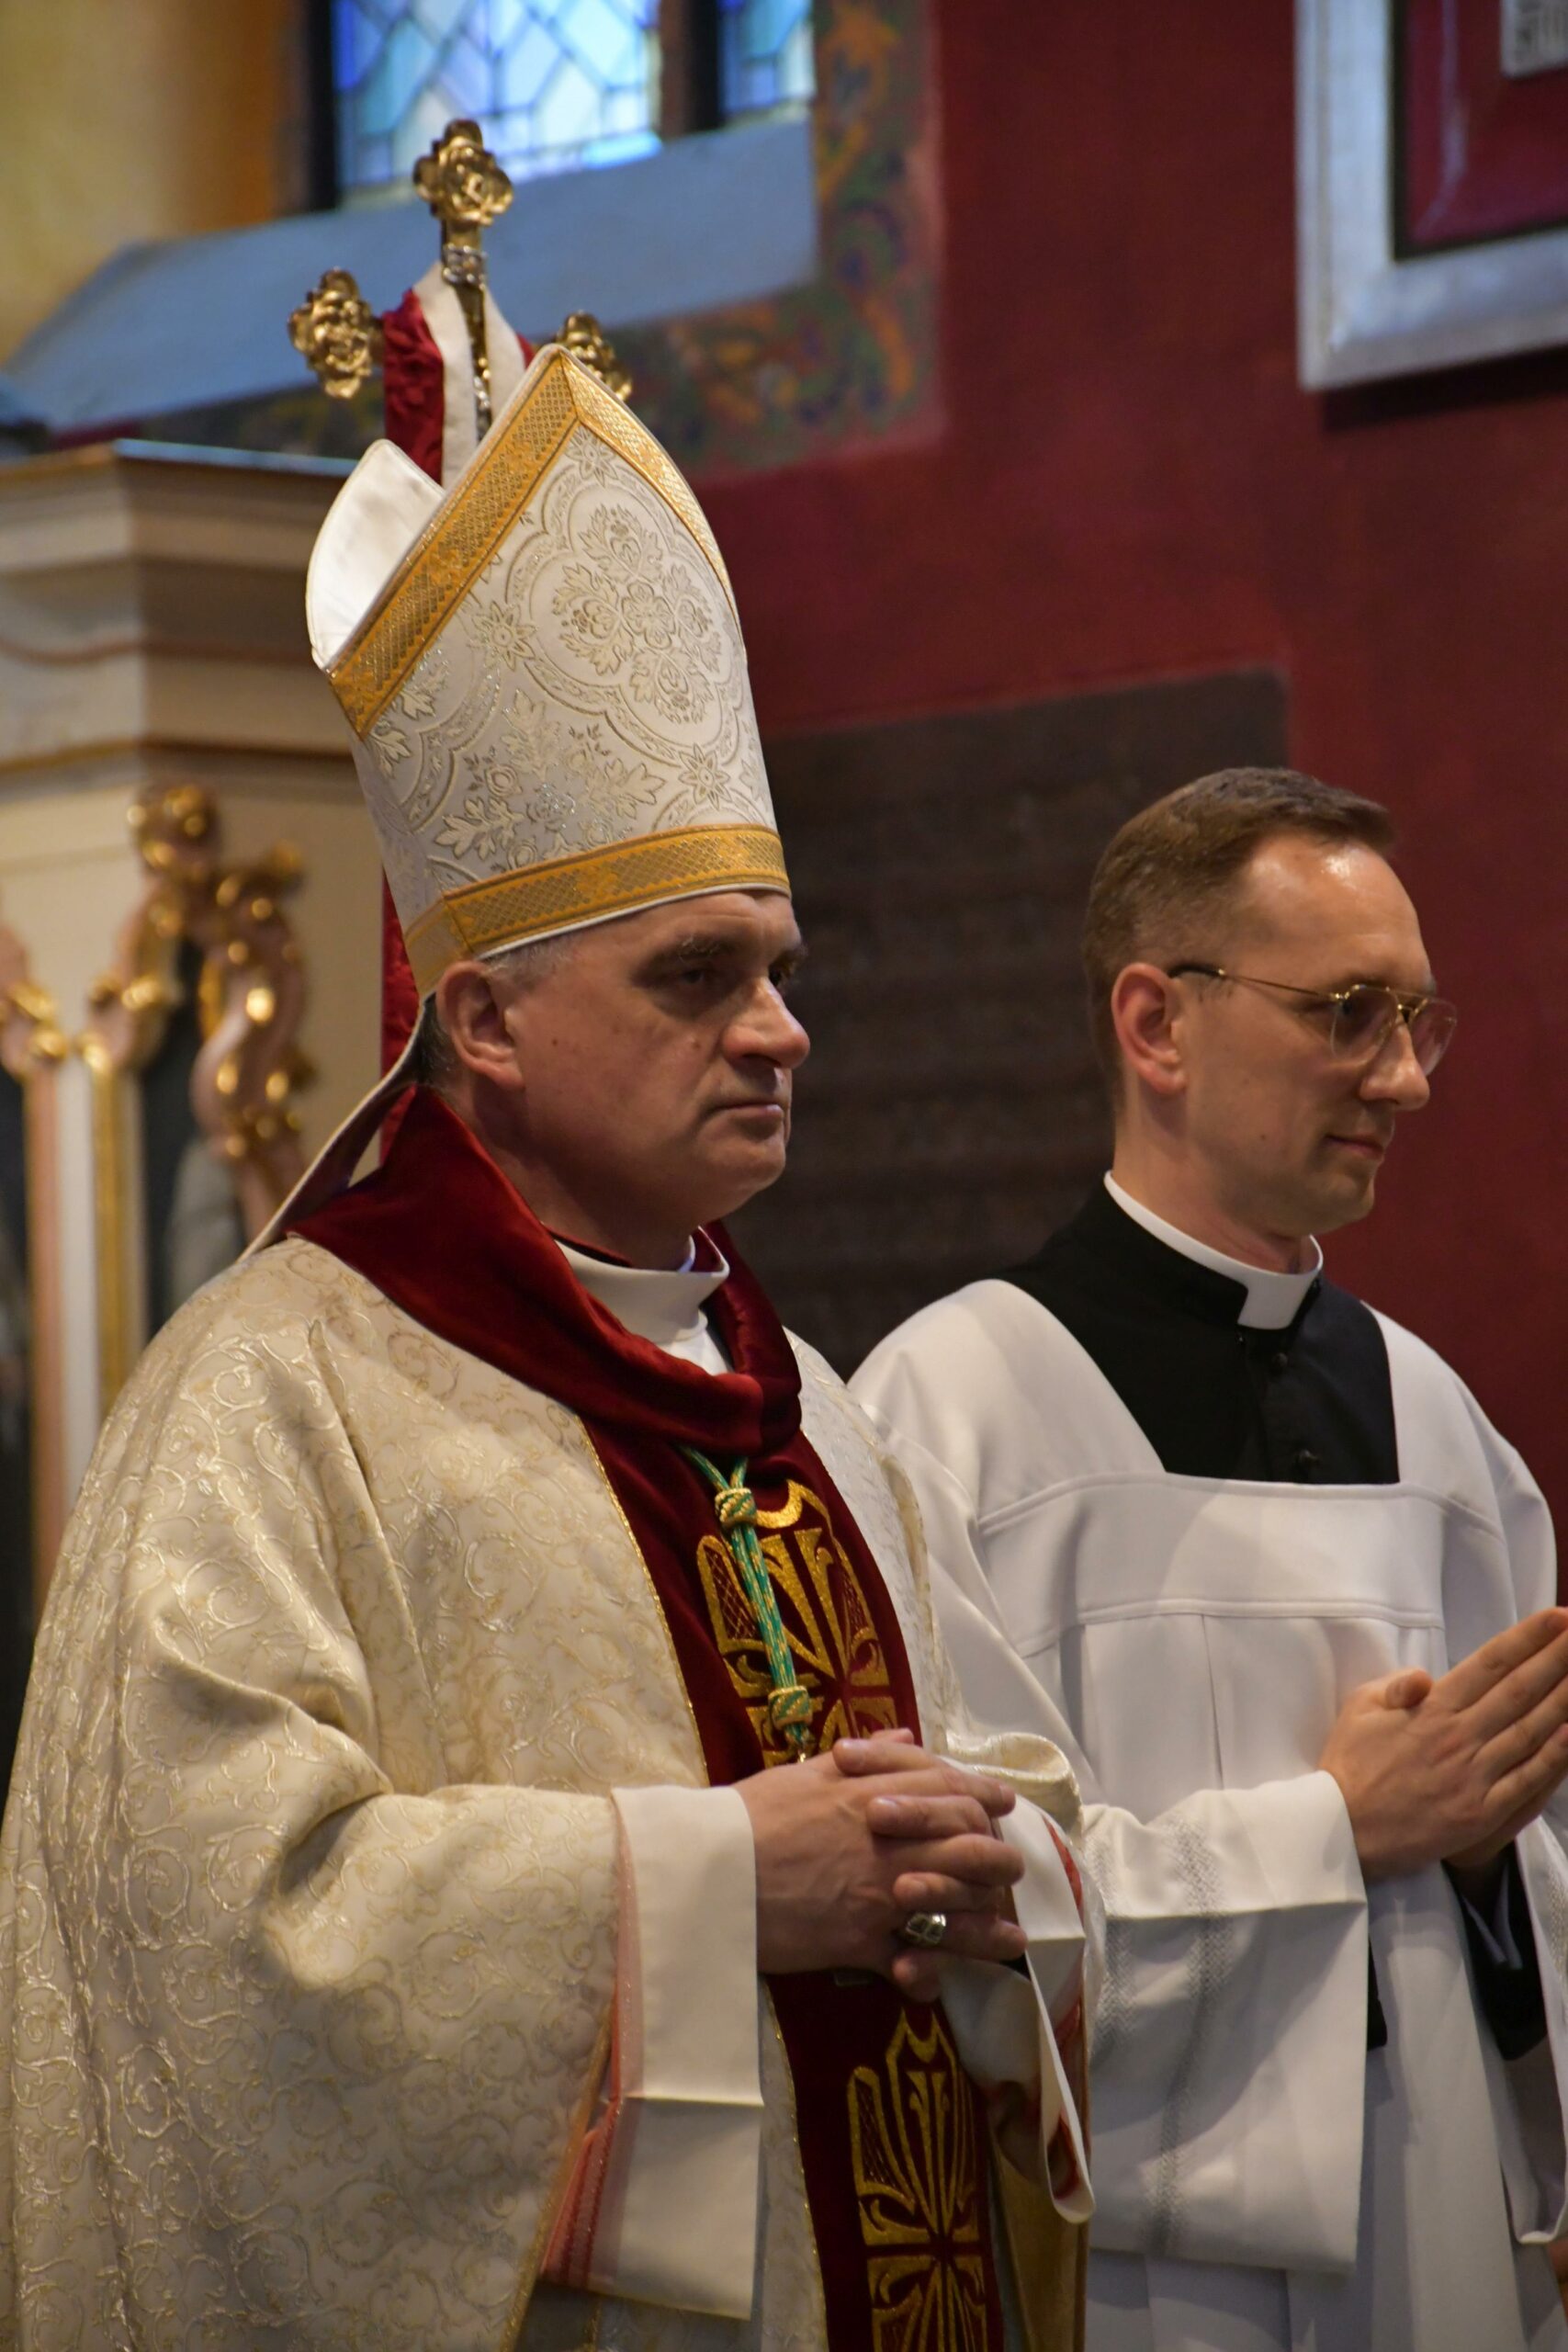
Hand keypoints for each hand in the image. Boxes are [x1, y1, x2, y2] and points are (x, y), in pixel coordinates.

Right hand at [736, 1732, 1025, 1998]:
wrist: (709, 1873)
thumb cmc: (749, 1818)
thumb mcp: (804, 1774)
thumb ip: (864, 1758)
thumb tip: (905, 1737)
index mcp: (875, 1794)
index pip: (951, 1788)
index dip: (983, 1794)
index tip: (1003, 1802)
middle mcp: (889, 1843)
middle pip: (971, 1846)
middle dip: (999, 1858)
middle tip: (1007, 1867)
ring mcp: (879, 1895)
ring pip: (957, 1906)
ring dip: (987, 1923)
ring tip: (1008, 1937)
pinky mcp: (860, 1943)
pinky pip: (912, 1961)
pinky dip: (931, 1973)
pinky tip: (944, 1981)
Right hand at [1318, 1610, 1567, 1881]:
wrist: (1344, 1829)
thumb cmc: (1350, 1764)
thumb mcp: (1360, 1709)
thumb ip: (1396, 1685)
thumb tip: (1425, 1674)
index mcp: (1432, 1708)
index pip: (1489, 1664)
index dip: (1526, 1639)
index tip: (1555, 1618)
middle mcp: (1459, 1736)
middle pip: (1519, 1691)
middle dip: (1556, 1659)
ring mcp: (1474, 1775)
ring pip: (1531, 1731)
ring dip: (1564, 1700)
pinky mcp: (1482, 1812)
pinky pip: (1526, 1780)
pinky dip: (1554, 1757)